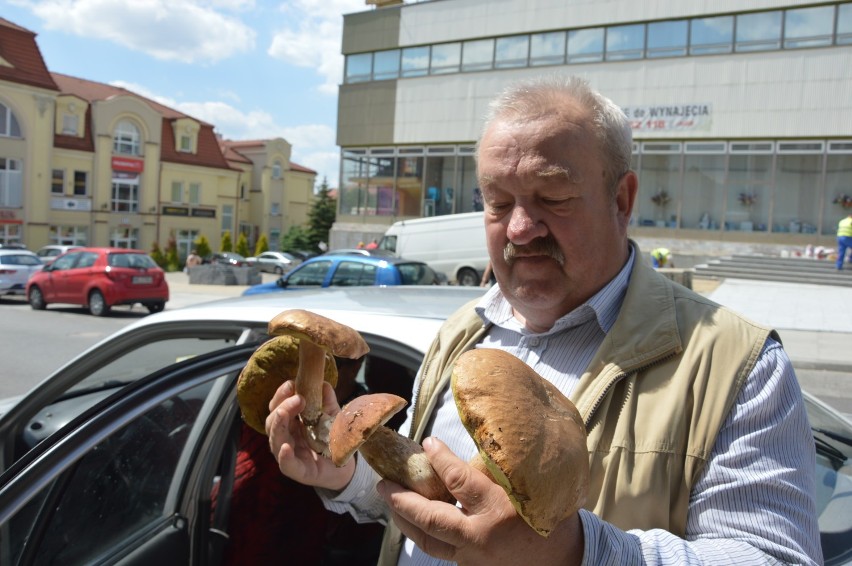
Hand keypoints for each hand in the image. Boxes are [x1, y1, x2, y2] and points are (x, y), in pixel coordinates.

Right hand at [265, 380, 354, 490]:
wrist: (344, 466)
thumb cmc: (332, 439)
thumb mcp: (331, 416)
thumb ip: (327, 401)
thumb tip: (322, 383)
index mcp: (290, 424)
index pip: (277, 407)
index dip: (281, 395)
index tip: (291, 384)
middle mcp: (285, 439)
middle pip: (272, 422)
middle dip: (282, 407)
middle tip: (298, 398)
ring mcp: (289, 456)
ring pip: (275, 441)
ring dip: (278, 425)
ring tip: (283, 413)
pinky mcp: (299, 472)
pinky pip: (287, 465)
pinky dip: (284, 457)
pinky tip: (285, 447)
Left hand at [377, 437, 582, 565]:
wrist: (562, 559)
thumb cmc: (547, 515)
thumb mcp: (526, 486)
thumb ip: (494, 470)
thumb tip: (465, 445)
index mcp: (498, 510)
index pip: (458, 481)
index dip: (439, 460)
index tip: (427, 442)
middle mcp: (480, 537)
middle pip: (431, 518)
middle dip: (402, 499)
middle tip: (384, 481)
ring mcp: (473, 557)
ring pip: (428, 540)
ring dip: (404, 519)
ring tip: (389, 499)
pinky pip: (440, 550)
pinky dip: (423, 533)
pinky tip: (412, 518)